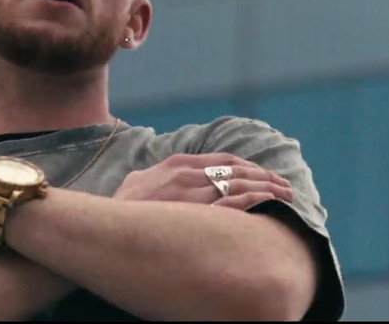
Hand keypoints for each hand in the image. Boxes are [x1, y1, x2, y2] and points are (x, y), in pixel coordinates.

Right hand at [112, 153, 293, 209]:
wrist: (102, 227)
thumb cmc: (119, 211)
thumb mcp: (138, 184)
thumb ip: (156, 177)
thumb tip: (160, 176)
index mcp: (176, 165)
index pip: (223, 161)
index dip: (250, 168)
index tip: (267, 176)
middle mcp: (186, 175)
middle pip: (238, 172)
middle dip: (267, 179)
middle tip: (287, 189)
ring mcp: (190, 194)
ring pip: (240, 187)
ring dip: (267, 192)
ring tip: (286, 199)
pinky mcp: (192, 213)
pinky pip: (231, 206)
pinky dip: (253, 205)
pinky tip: (268, 210)